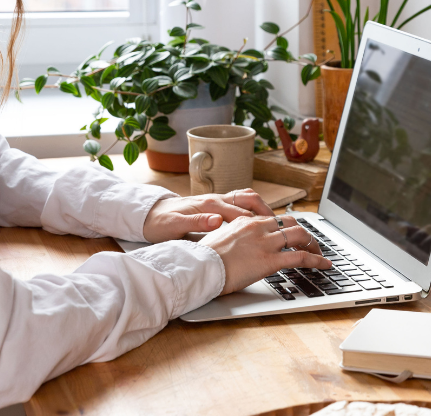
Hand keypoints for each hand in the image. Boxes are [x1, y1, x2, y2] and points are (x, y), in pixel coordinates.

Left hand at [143, 188, 272, 243]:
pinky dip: (252, 211)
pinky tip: (258, 224)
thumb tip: (217, 220)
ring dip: (262, 209)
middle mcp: (215, 199)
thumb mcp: (174, 226)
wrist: (148, 215)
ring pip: (246, 199)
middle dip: (267, 211)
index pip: (240, 211)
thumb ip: (196, 223)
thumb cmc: (160, 222)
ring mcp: (216, 201)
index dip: (258, 221)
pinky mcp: (214, 206)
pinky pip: (239, 204)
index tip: (273, 232)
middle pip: (249, 199)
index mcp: (208, 204)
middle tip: (282, 226)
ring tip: (276, 224)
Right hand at [200, 214, 330, 294]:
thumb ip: (234, 239)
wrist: (200, 266)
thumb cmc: (204, 258)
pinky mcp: (270, 260)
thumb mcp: (219, 240)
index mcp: (245, 221)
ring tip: (320, 253)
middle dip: (304, 233)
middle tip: (310, 243)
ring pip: (299, 236)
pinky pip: (300, 257)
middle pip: (290, 223)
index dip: (286, 227)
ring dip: (313, 244)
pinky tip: (323, 265)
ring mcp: (265, 242)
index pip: (273, 219)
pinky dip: (316, 260)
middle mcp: (258, 227)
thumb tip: (239, 246)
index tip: (291, 235)